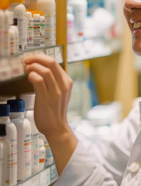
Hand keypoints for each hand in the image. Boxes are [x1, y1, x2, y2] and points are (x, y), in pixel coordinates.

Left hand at [24, 54, 76, 173]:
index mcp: (67, 82)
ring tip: (27, 69)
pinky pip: (39, 80)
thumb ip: (53, 81)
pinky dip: (32, 75)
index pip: (55, 62)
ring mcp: (56, 92)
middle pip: (51, 63)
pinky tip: (29, 77)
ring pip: (45, 70)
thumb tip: (39, 68)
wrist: (56, 128)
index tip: (32, 58)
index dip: (41, 57)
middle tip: (27, 60)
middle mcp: (63, 86)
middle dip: (36, 58)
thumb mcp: (59, 93)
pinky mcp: (47, 98)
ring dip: (33, 67)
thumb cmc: (55, 111)